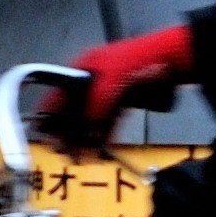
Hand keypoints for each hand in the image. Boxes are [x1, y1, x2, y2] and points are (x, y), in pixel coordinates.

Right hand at [39, 23, 197, 149]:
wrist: (172, 58)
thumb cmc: (140, 60)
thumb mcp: (112, 79)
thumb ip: (97, 102)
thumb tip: (87, 128)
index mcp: (83, 67)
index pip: (59, 92)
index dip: (49, 113)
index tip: (43, 132)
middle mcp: (93, 80)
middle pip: (74, 109)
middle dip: (67, 131)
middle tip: (63, 152)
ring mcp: (109, 92)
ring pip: (92, 119)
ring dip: (85, 138)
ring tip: (80, 158)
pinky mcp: (124, 102)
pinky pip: (110, 122)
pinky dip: (104, 136)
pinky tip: (100, 150)